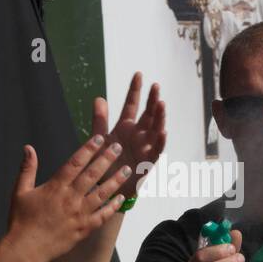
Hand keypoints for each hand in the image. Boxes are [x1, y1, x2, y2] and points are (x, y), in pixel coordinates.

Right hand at [5, 136, 130, 261]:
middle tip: (119, 147)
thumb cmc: (20, 220)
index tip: (100, 138)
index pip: (75, 163)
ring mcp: (79, 214)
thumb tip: (28, 148)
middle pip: (92, 175)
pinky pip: (102, 216)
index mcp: (55, 187)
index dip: (88, 149)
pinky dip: (113, 207)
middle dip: (107, 159)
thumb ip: (27, 169)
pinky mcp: (84, 229)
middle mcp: (70, 198)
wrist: (26, 249)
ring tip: (127, 169)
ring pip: (102, 194)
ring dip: (115, 180)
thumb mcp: (19, 191)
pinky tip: (122, 198)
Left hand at [92, 73, 165, 199]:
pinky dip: (160, 142)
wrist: (105, 187)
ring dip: (159, 118)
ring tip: (161, 104)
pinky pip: (156, 150)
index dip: (135, 91)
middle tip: (156, 86)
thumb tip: (99, 98)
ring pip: (155, 130)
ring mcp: (144, 147)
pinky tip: (163, 131)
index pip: (131, 105)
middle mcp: (137, 135)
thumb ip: (100, 120)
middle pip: (147, 115)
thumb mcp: (100, 138)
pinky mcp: (147, 162)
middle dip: (152, 101)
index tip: (138, 74)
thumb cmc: (104, 162)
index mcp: (125, 127)